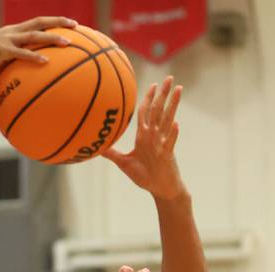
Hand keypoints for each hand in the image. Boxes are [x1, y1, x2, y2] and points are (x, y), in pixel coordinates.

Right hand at [0, 16, 76, 80]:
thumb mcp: (0, 60)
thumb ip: (15, 61)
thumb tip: (29, 74)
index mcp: (13, 31)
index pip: (37, 22)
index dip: (54, 22)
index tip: (71, 24)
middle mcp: (11, 31)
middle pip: (39, 22)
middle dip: (58, 22)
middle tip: (76, 26)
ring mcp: (6, 39)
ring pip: (34, 35)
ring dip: (52, 38)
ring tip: (67, 43)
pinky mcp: (1, 50)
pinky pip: (21, 53)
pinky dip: (34, 56)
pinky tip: (46, 61)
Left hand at [103, 77, 182, 197]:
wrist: (160, 189)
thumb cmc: (144, 176)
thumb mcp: (124, 163)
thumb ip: (111, 153)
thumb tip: (96, 148)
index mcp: (145, 136)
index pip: (147, 112)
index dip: (149, 98)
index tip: (152, 85)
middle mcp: (154, 136)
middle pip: (159, 110)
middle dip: (163, 94)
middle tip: (169, 78)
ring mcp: (162, 143)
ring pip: (167, 121)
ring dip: (172, 105)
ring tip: (178, 90)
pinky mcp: (167, 155)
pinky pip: (169, 142)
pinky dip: (172, 134)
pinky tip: (175, 124)